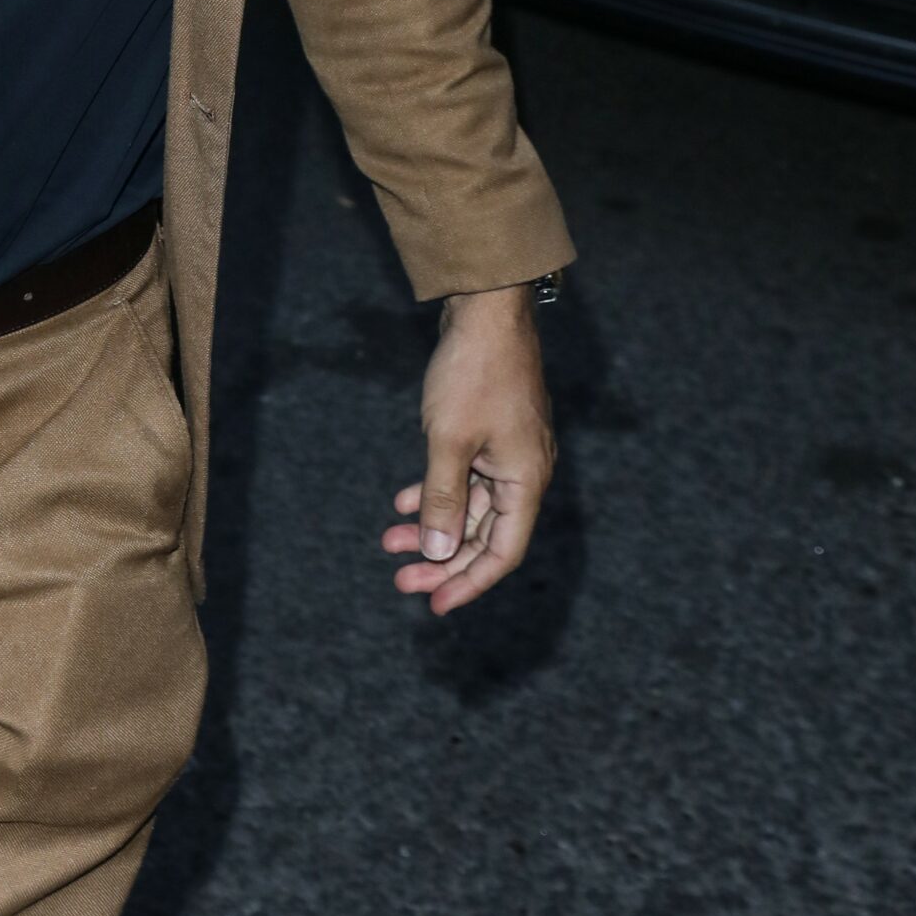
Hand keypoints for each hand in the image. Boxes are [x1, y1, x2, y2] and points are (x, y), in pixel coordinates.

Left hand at [381, 282, 554, 614]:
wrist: (484, 309)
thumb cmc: (473, 372)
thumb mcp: (448, 440)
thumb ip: (444, 499)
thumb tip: (439, 554)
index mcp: (526, 482)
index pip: (500, 553)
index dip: (467, 583)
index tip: (431, 605)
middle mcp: (524, 473)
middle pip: (484, 535)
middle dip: (442, 560)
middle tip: (398, 577)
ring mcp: (508, 452)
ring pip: (470, 506)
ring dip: (433, 525)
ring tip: (389, 542)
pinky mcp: (490, 432)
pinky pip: (465, 477)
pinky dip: (436, 491)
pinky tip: (403, 501)